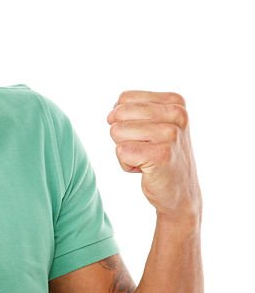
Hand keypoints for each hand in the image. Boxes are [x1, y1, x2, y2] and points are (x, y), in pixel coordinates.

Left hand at [107, 90, 200, 222]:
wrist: (180, 194)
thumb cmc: (162, 158)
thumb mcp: (155, 124)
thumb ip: (134, 110)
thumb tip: (112, 114)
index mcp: (175, 101)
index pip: (125, 98)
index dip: (125, 121)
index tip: (146, 136)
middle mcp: (177, 114)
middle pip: (119, 114)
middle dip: (123, 136)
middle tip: (144, 150)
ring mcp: (170, 134)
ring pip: (117, 132)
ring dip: (125, 152)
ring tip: (146, 159)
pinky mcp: (161, 154)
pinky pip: (121, 152)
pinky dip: (126, 165)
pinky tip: (145, 170)